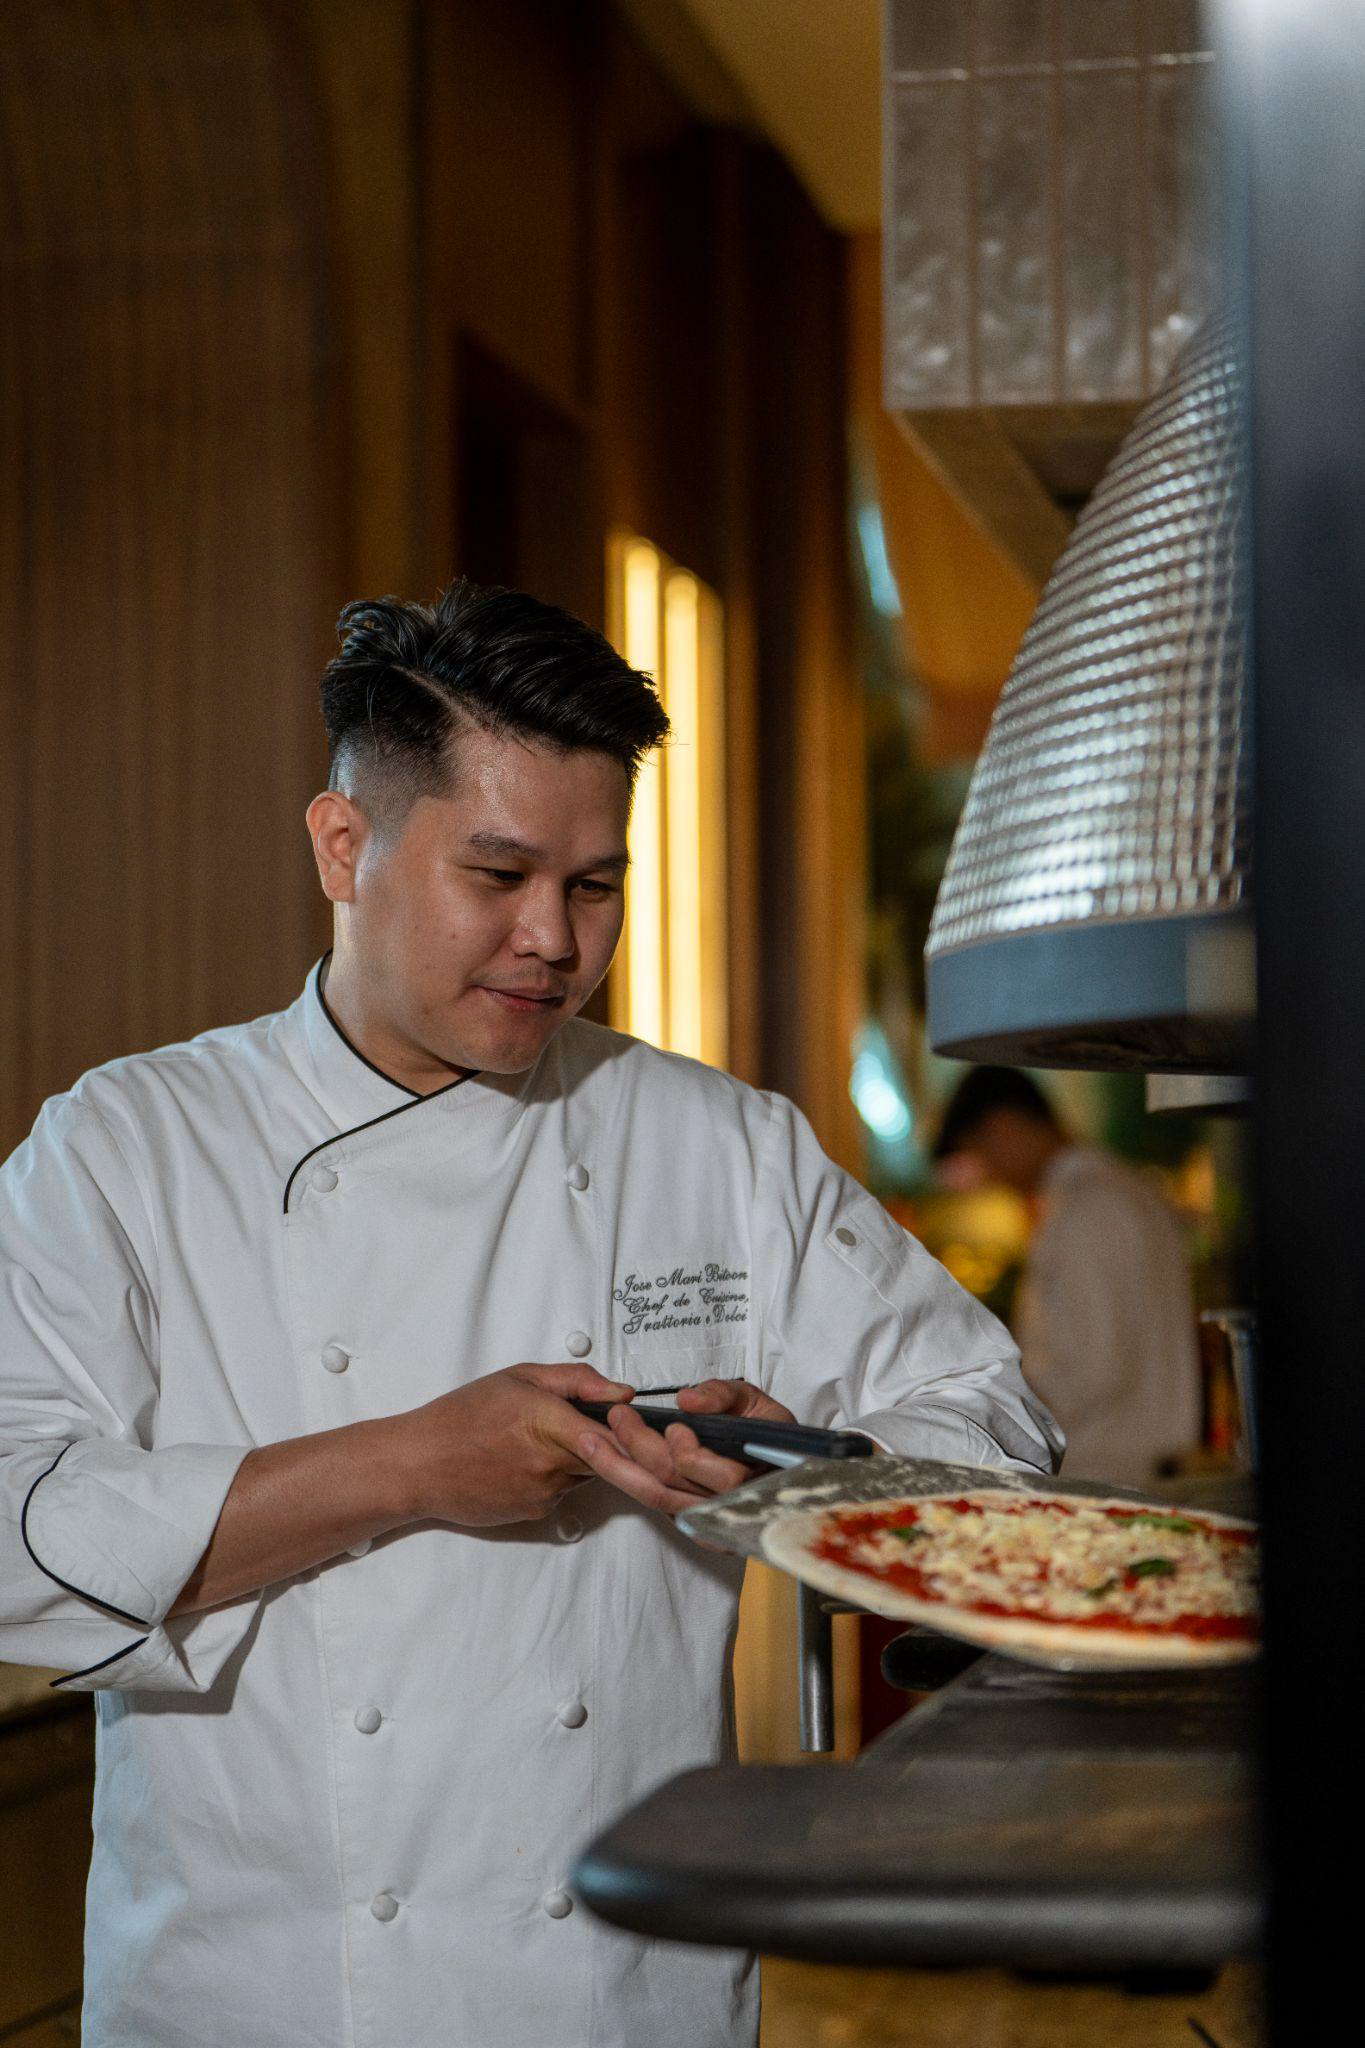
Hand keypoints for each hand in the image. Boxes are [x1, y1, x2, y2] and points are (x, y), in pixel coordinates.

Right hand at [397, 1362, 634, 1527]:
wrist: (421, 1464)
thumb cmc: (462, 1416)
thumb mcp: (519, 1377)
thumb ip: (577, 1381)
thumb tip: (621, 1393)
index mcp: (547, 1422)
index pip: (615, 1435)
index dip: (632, 1430)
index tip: (636, 1421)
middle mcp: (550, 1463)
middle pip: (608, 1458)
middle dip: (606, 1441)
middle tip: (583, 1422)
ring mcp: (545, 1493)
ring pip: (587, 1474)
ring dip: (580, 1458)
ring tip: (541, 1438)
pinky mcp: (537, 1513)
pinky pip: (564, 1491)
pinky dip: (557, 1476)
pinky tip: (525, 1461)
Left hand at [576, 1378, 796, 1518]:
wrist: (778, 1465)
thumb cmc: (768, 1432)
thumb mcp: (754, 1402)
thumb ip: (723, 1395)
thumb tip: (689, 1400)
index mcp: (755, 1475)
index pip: (721, 1477)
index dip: (691, 1453)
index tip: (674, 1425)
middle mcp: (731, 1506)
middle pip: (675, 1484)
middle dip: (640, 1448)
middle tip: (619, 1417)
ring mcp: (709, 1520)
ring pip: (657, 1498)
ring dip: (619, 1468)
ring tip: (592, 1441)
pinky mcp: (693, 1523)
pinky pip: (656, 1505)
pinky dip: (629, 1483)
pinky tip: (608, 1464)